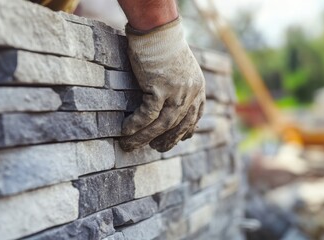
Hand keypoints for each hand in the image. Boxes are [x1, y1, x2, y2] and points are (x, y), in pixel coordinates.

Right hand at [119, 18, 204, 151]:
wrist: (158, 30)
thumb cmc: (166, 47)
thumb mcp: (183, 69)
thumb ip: (182, 87)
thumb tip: (172, 102)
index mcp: (198, 89)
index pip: (194, 118)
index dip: (184, 132)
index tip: (174, 140)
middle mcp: (191, 93)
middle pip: (177, 126)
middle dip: (166, 141)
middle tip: (153, 148)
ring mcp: (176, 91)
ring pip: (161, 124)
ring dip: (144, 138)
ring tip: (129, 145)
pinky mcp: (159, 88)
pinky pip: (147, 114)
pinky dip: (136, 125)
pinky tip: (125, 130)